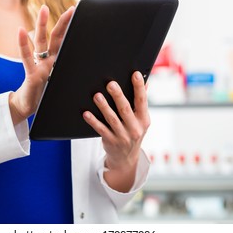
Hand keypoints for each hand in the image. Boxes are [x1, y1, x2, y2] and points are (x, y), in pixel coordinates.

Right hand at [9, 5, 73, 124]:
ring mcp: (38, 65)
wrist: (29, 107)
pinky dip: (23, 44)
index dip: (72, 31)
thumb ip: (69, 78)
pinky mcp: (31, 74)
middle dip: (63, 22)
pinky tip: (21, 31)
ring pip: (40, 41)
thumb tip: (90, 77)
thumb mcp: (61, 85)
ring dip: (42, 24)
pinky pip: (26, 57)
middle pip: (55, 37)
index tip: (81, 20)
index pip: (65, 43)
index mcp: (56, 63)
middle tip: (72, 9)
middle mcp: (47, 60)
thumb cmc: (45, 96)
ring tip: (44, 9)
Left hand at [83, 71, 149, 191]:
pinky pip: (100, 129)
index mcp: (144, 119)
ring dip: (104, 107)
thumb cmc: (133, 132)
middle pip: (125, 109)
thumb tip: (145, 82)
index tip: (135, 74)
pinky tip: (86, 113)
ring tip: (97, 96)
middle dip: (118, 96)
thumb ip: (141, 102)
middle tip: (110, 84)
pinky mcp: (110, 141)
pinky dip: (93, 121)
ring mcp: (122, 136)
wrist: (126, 158)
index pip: (142, 101)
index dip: (139, 87)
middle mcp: (135, 128)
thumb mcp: (141, 119)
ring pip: (112, 119)